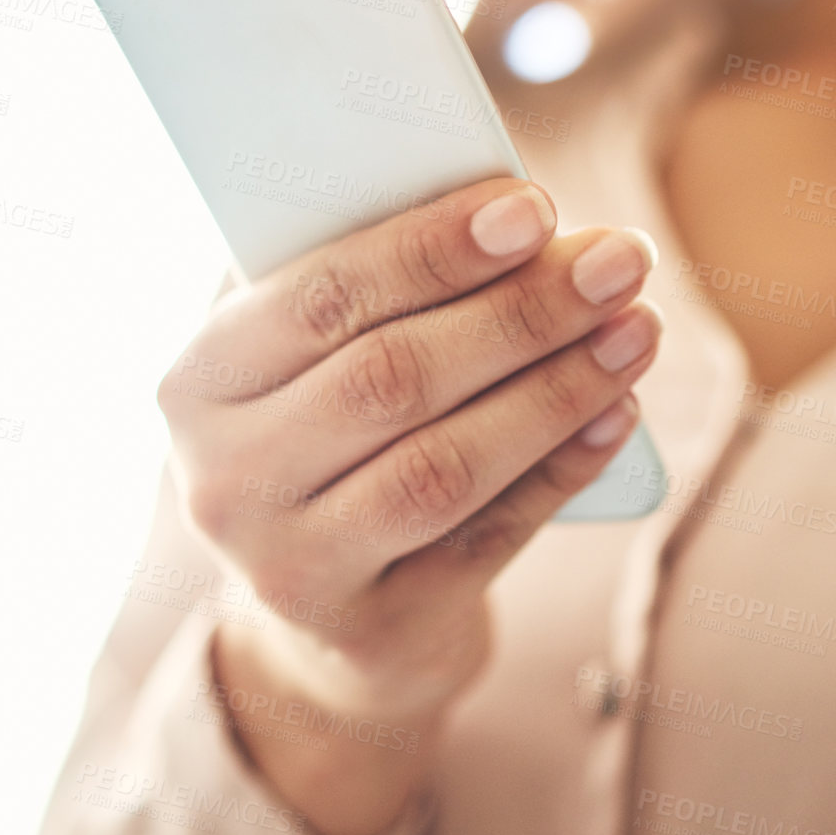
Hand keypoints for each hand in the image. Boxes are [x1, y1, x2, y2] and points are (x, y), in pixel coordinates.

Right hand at [158, 177, 661, 834]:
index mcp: (198, 382)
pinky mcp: (369, 628)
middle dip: (519, 312)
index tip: (535, 206)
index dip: (430, 250)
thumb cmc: (330, 440)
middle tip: (620, 259)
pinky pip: (486, 537)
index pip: (317, 298)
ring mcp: (289, 567)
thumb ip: (376, 292)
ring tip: (636, 329)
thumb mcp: (312, 363)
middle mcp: (224, 480)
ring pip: (442, 466)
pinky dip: (561, 468)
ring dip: (556, 390)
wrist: (323, 615)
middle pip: (389, 379)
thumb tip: (512, 212)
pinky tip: (619, 412)